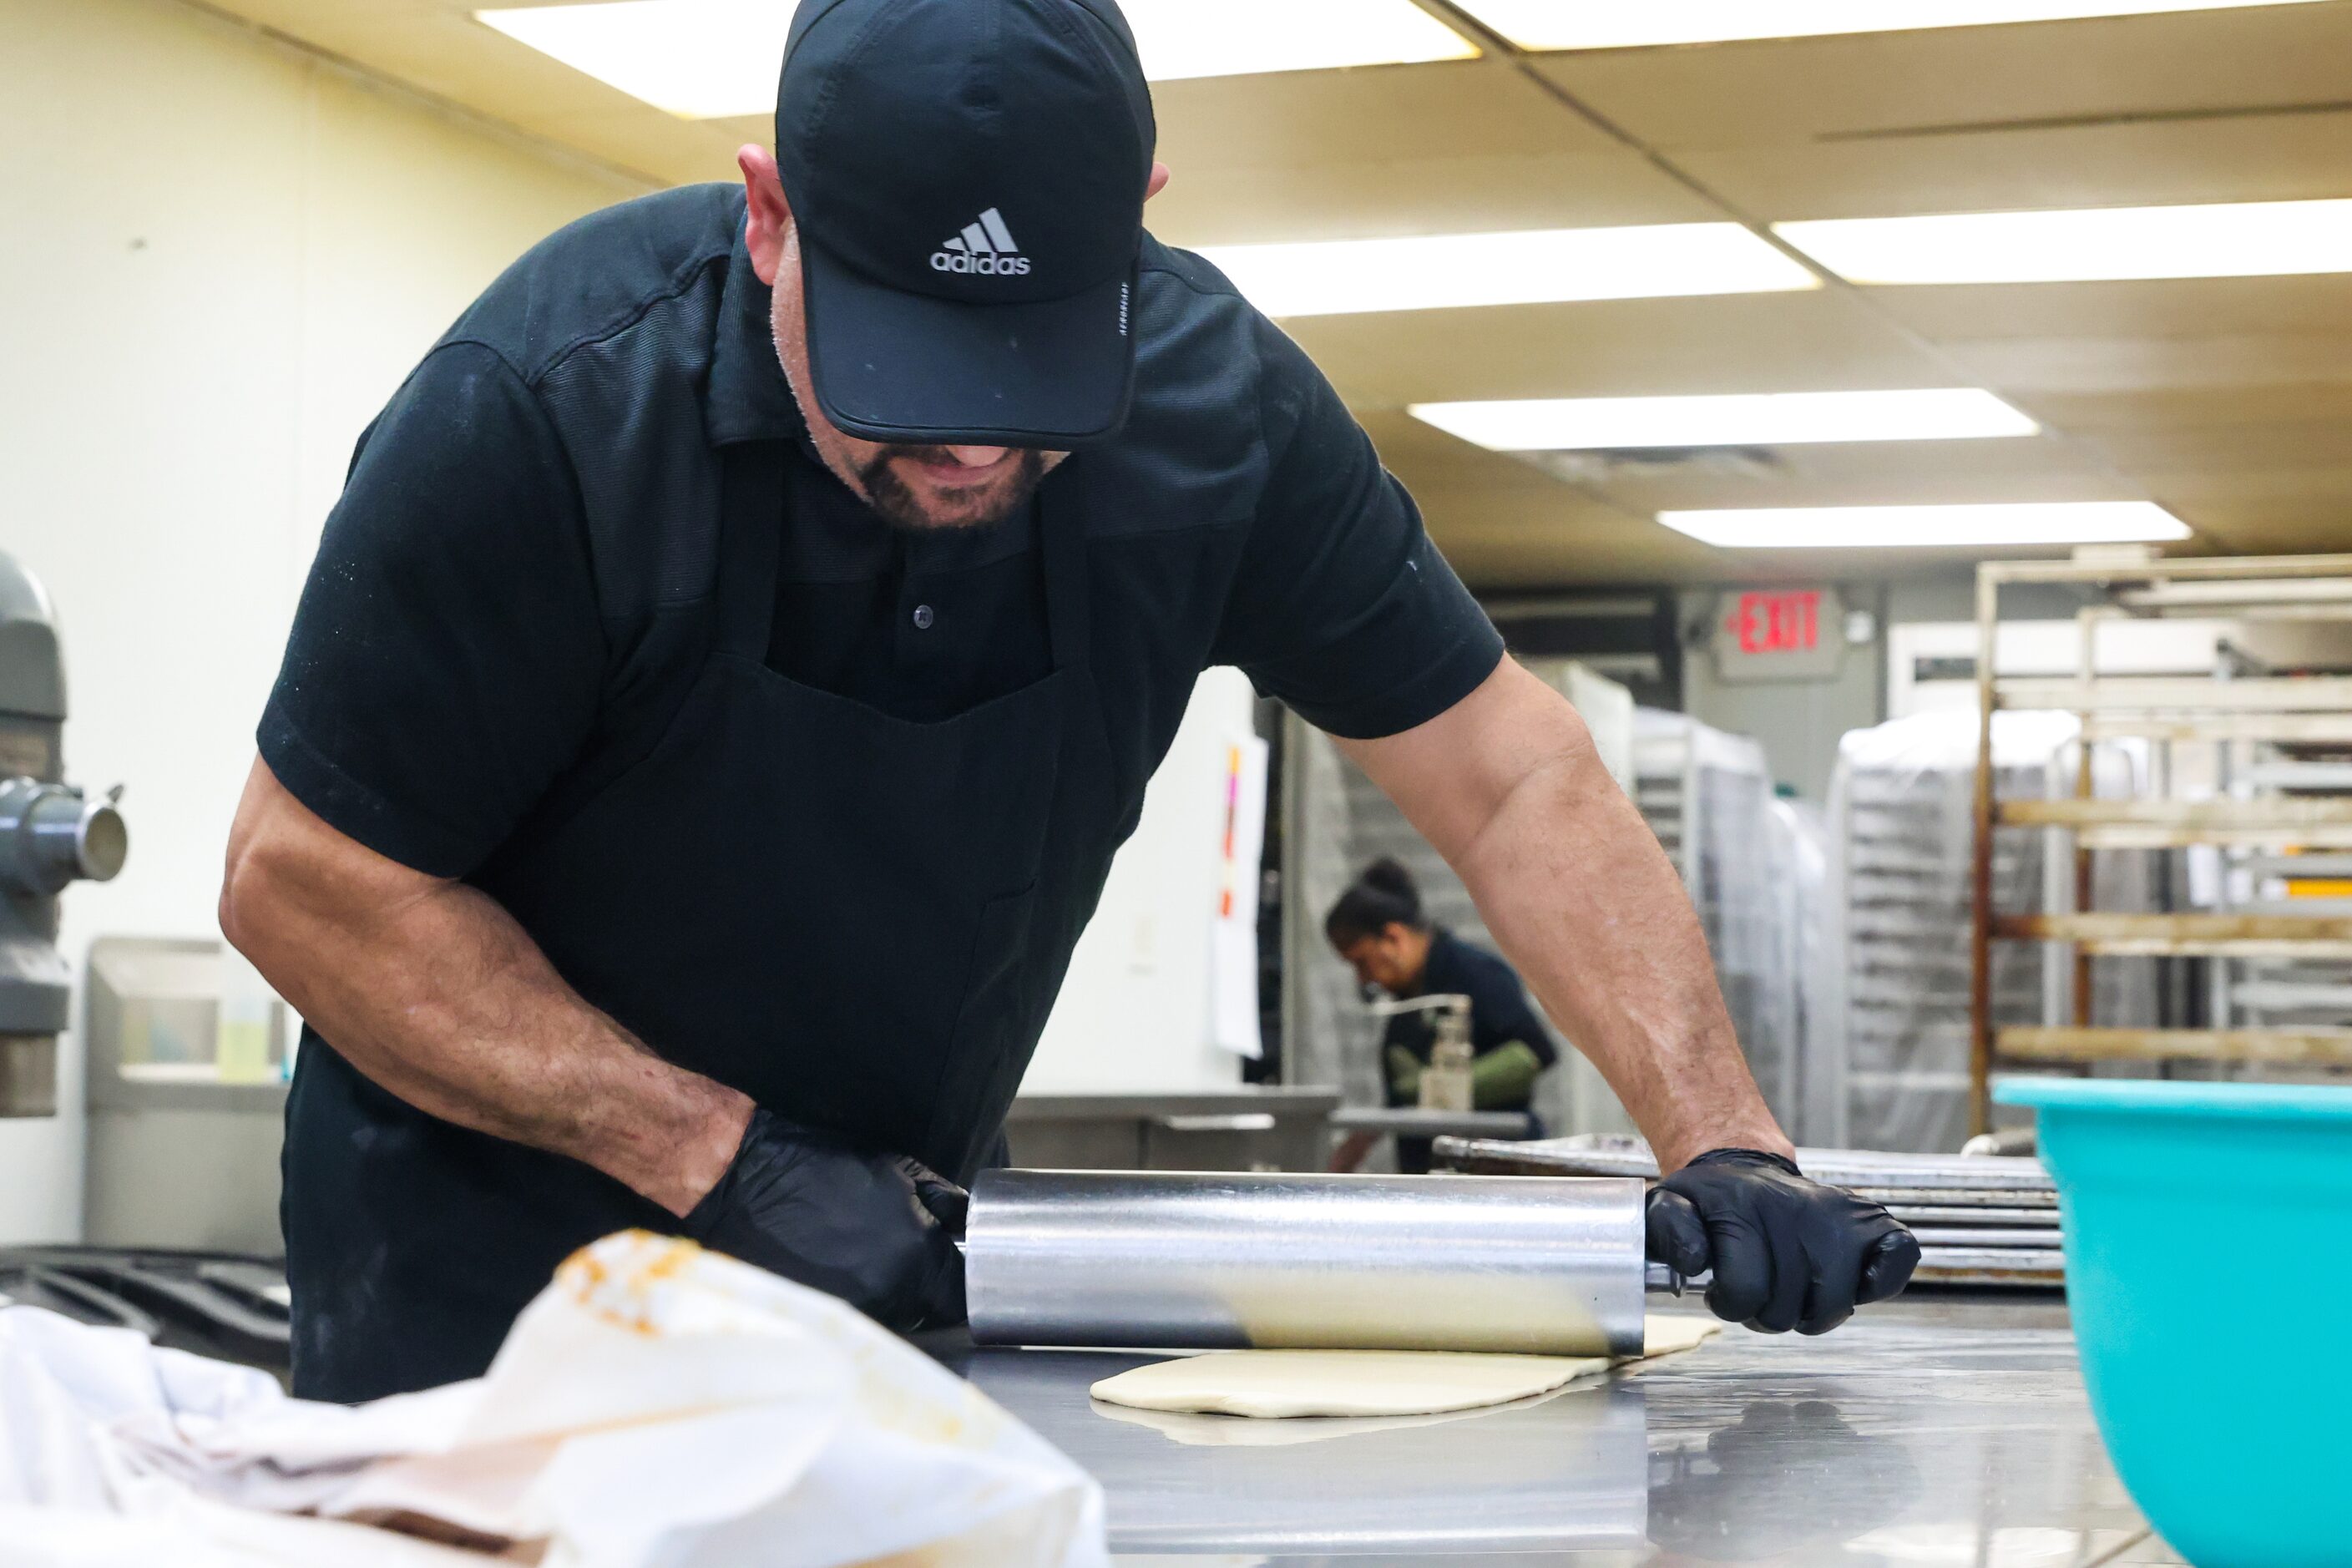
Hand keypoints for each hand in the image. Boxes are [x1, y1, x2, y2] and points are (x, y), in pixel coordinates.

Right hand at [684, 1108, 967, 1330]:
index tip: (955, 1266)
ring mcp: (852, 1310)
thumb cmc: (818, 1165)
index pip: (962, 1296)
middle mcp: (888, 1294)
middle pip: (928, 1310)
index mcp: (916, 1257)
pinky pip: (855, 1316)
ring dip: (891, 1294)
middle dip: (927, 1286)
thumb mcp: (897, 1168)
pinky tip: (837, 1268)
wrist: (743, 1179)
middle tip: (907, 1253)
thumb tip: (965, 1220)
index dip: (963, 1281)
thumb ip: (942, 1201)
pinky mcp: (820, 1316)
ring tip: (865, 1257)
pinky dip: (855, 1298)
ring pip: (891, 1316)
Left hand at [1646, 1149, 1918, 1334]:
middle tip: (1756, 1287)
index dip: (1727, 1303)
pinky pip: (1896, 1264)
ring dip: (1808, 1311)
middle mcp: (1802, 1212)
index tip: (1720, 1290)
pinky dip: (1878, 1283)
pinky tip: (1847, 1280)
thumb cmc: (1711, 1203)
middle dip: (1765, 1311)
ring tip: (1789, 1287)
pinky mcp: (1878, 1224)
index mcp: (1748, 1210)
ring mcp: (1845, 1217)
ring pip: (1833, 1308)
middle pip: (1787, 1311)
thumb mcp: (1669, 1206)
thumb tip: (1697, 1263)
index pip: (1744, 1292)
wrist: (1743, 1172)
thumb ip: (1669, 1231)